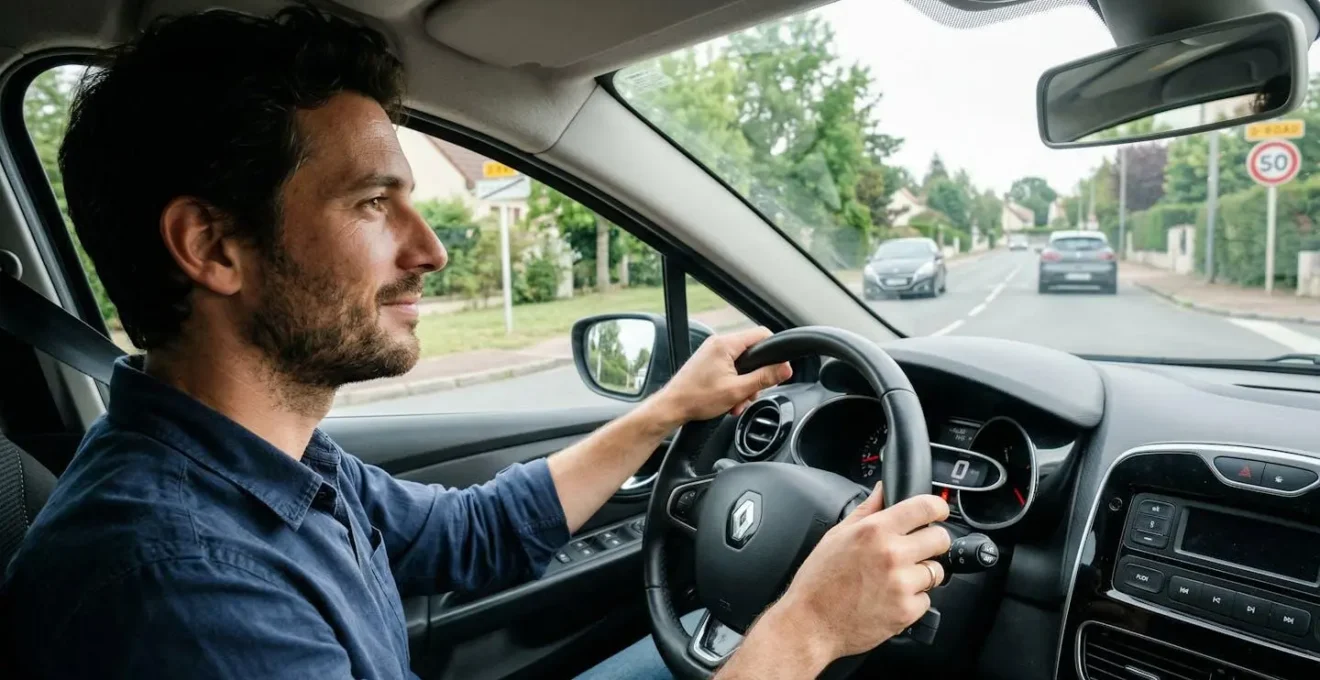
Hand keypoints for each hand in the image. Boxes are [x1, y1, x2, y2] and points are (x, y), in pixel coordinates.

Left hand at [655, 326, 791, 422]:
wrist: (672, 407)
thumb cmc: (697, 398)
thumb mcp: (737, 390)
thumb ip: (764, 378)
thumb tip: (785, 369)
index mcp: (726, 344)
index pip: (761, 335)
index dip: (774, 351)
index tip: (779, 368)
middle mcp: (718, 344)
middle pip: (752, 353)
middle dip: (755, 377)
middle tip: (751, 394)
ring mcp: (712, 353)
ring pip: (741, 365)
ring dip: (744, 385)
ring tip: (736, 402)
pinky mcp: (708, 363)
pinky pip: (730, 369)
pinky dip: (733, 384)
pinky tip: (729, 401)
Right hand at [768, 485, 950, 659]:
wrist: (811, 624)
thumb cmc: (819, 581)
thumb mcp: (837, 536)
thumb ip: (867, 509)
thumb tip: (883, 489)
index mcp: (875, 531)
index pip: (925, 508)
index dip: (938, 508)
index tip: (938, 512)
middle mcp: (892, 554)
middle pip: (940, 539)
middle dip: (931, 543)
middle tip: (915, 550)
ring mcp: (902, 583)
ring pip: (936, 571)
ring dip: (922, 573)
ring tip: (895, 579)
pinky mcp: (907, 610)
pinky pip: (926, 599)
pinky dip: (913, 600)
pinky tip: (890, 599)